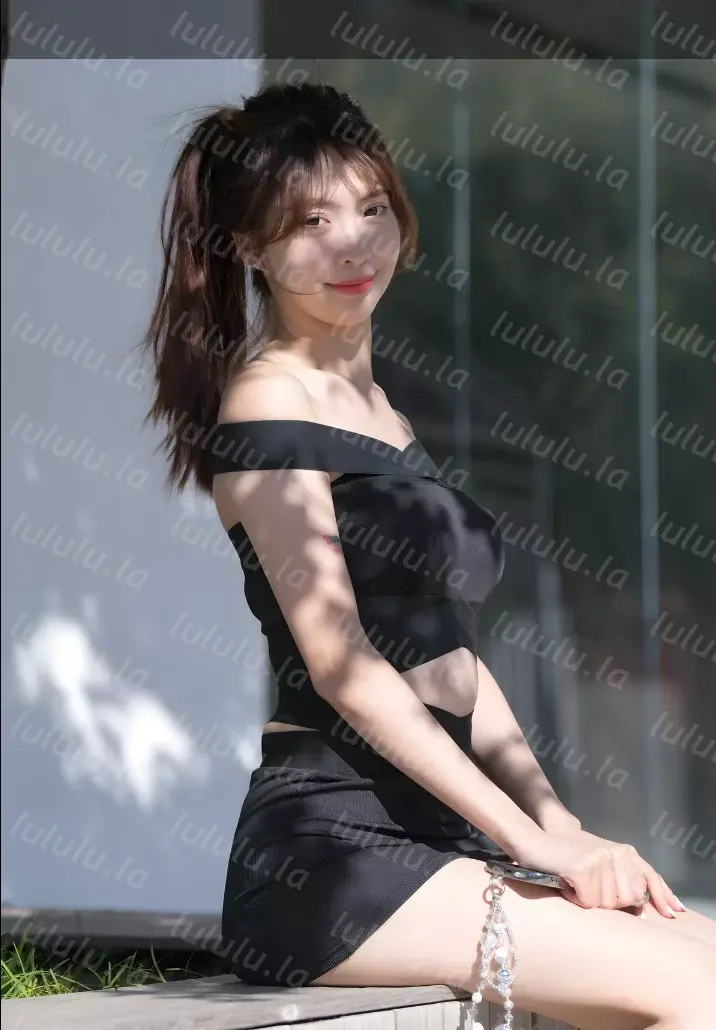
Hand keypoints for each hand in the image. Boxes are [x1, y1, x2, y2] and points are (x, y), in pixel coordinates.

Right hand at [513, 828, 684, 918]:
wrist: (534, 840)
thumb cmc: (566, 856)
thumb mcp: (600, 864)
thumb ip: (623, 879)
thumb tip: (644, 908)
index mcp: (624, 851)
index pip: (649, 878)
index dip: (662, 896)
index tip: (673, 913)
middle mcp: (615, 854)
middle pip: (627, 900)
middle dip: (607, 902)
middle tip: (586, 885)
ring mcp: (600, 860)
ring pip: (606, 904)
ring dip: (588, 900)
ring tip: (575, 881)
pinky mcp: (582, 869)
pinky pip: (586, 902)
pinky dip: (573, 898)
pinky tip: (565, 883)